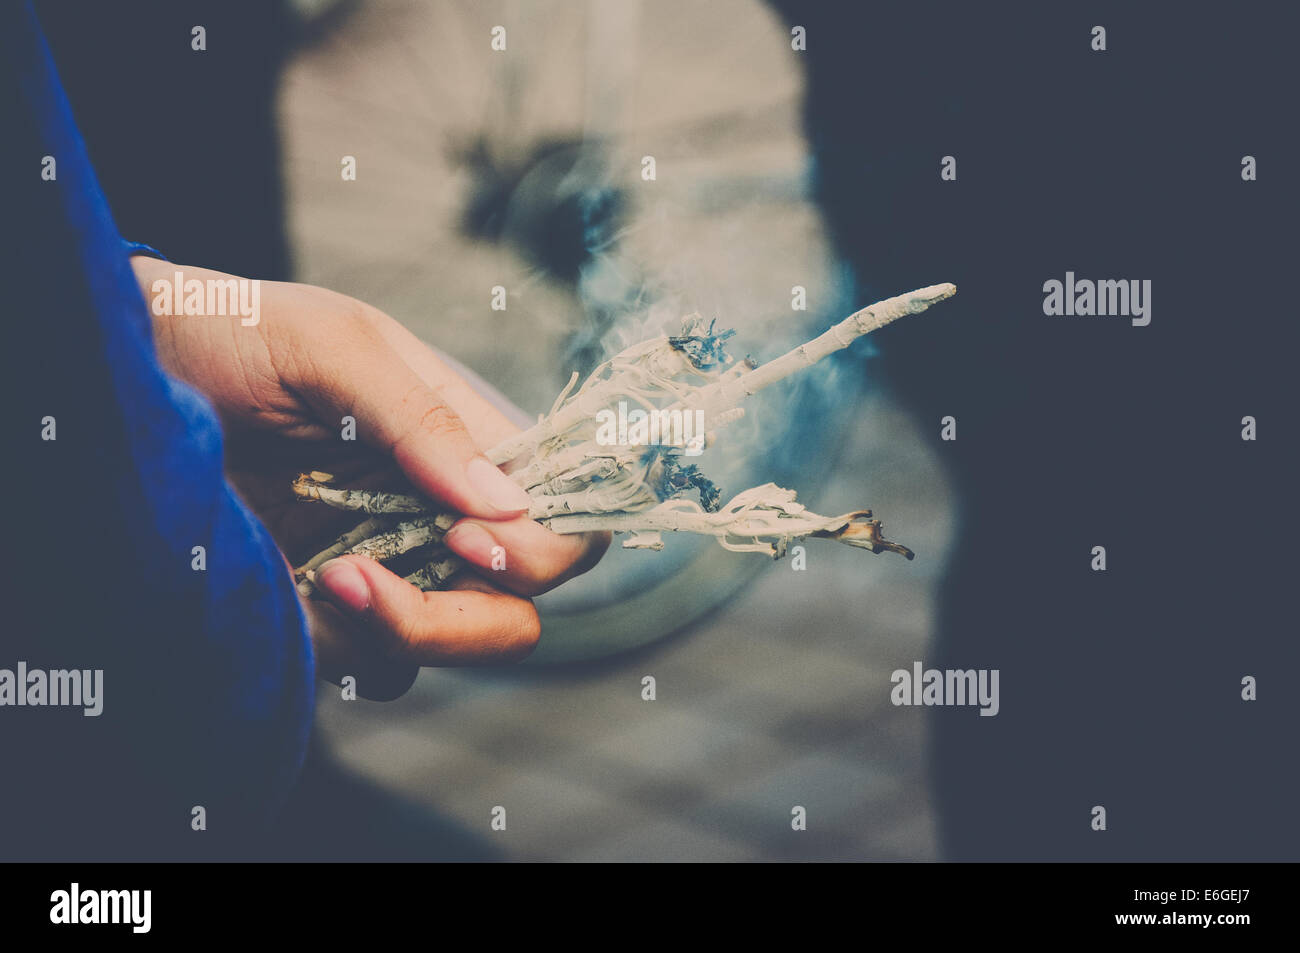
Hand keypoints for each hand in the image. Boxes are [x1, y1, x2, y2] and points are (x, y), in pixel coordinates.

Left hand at [131, 256, 607, 698]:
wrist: (134, 365)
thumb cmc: (235, 332)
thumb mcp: (332, 346)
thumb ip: (422, 418)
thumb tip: (505, 505)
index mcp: (468, 443)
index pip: (561, 518)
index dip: (535, 549)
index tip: (459, 537)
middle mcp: (445, 512)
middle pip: (520, 606)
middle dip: (463, 619)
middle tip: (364, 578)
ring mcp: (394, 562)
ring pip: (455, 649)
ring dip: (393, 632)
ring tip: (315, 578)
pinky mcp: (336, 605)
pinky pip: (377, 667)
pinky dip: (346, 650)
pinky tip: (290, 592)